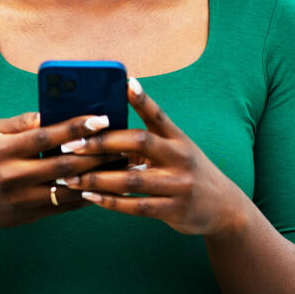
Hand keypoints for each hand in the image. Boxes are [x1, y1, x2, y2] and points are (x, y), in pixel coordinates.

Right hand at [0, 111, 119, 233]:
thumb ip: (21, 123)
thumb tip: (52, 111)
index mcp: (2, 150)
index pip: (45, 136)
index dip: (75, 127)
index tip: (102, 118)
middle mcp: (12, 176)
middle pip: (64, 165)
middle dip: (97, 154)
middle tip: (125, 143)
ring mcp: (21, 199)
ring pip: (68, 189)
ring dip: (99, 177)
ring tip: (124, 165)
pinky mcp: (28, 216)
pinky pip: (64, 207)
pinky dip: (87, 196)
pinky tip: (106, 185)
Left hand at [57, 79, 249, 237]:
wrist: (224, 207)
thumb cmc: (189, 172)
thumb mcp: (180, 148)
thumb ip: (152, 135)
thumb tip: (117, 119)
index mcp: (179, 139)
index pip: (159, 115)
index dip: (143, 99)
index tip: (126, 83)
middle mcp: (181, 157)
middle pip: (140, 143)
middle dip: (102, 142)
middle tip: (71, 144)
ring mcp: (180, 184)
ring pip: (132, 179)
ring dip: (97, 178)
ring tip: (70, 177)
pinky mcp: (175, 210)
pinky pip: (136, 206)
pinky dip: (110, 202)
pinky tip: (88, 198)